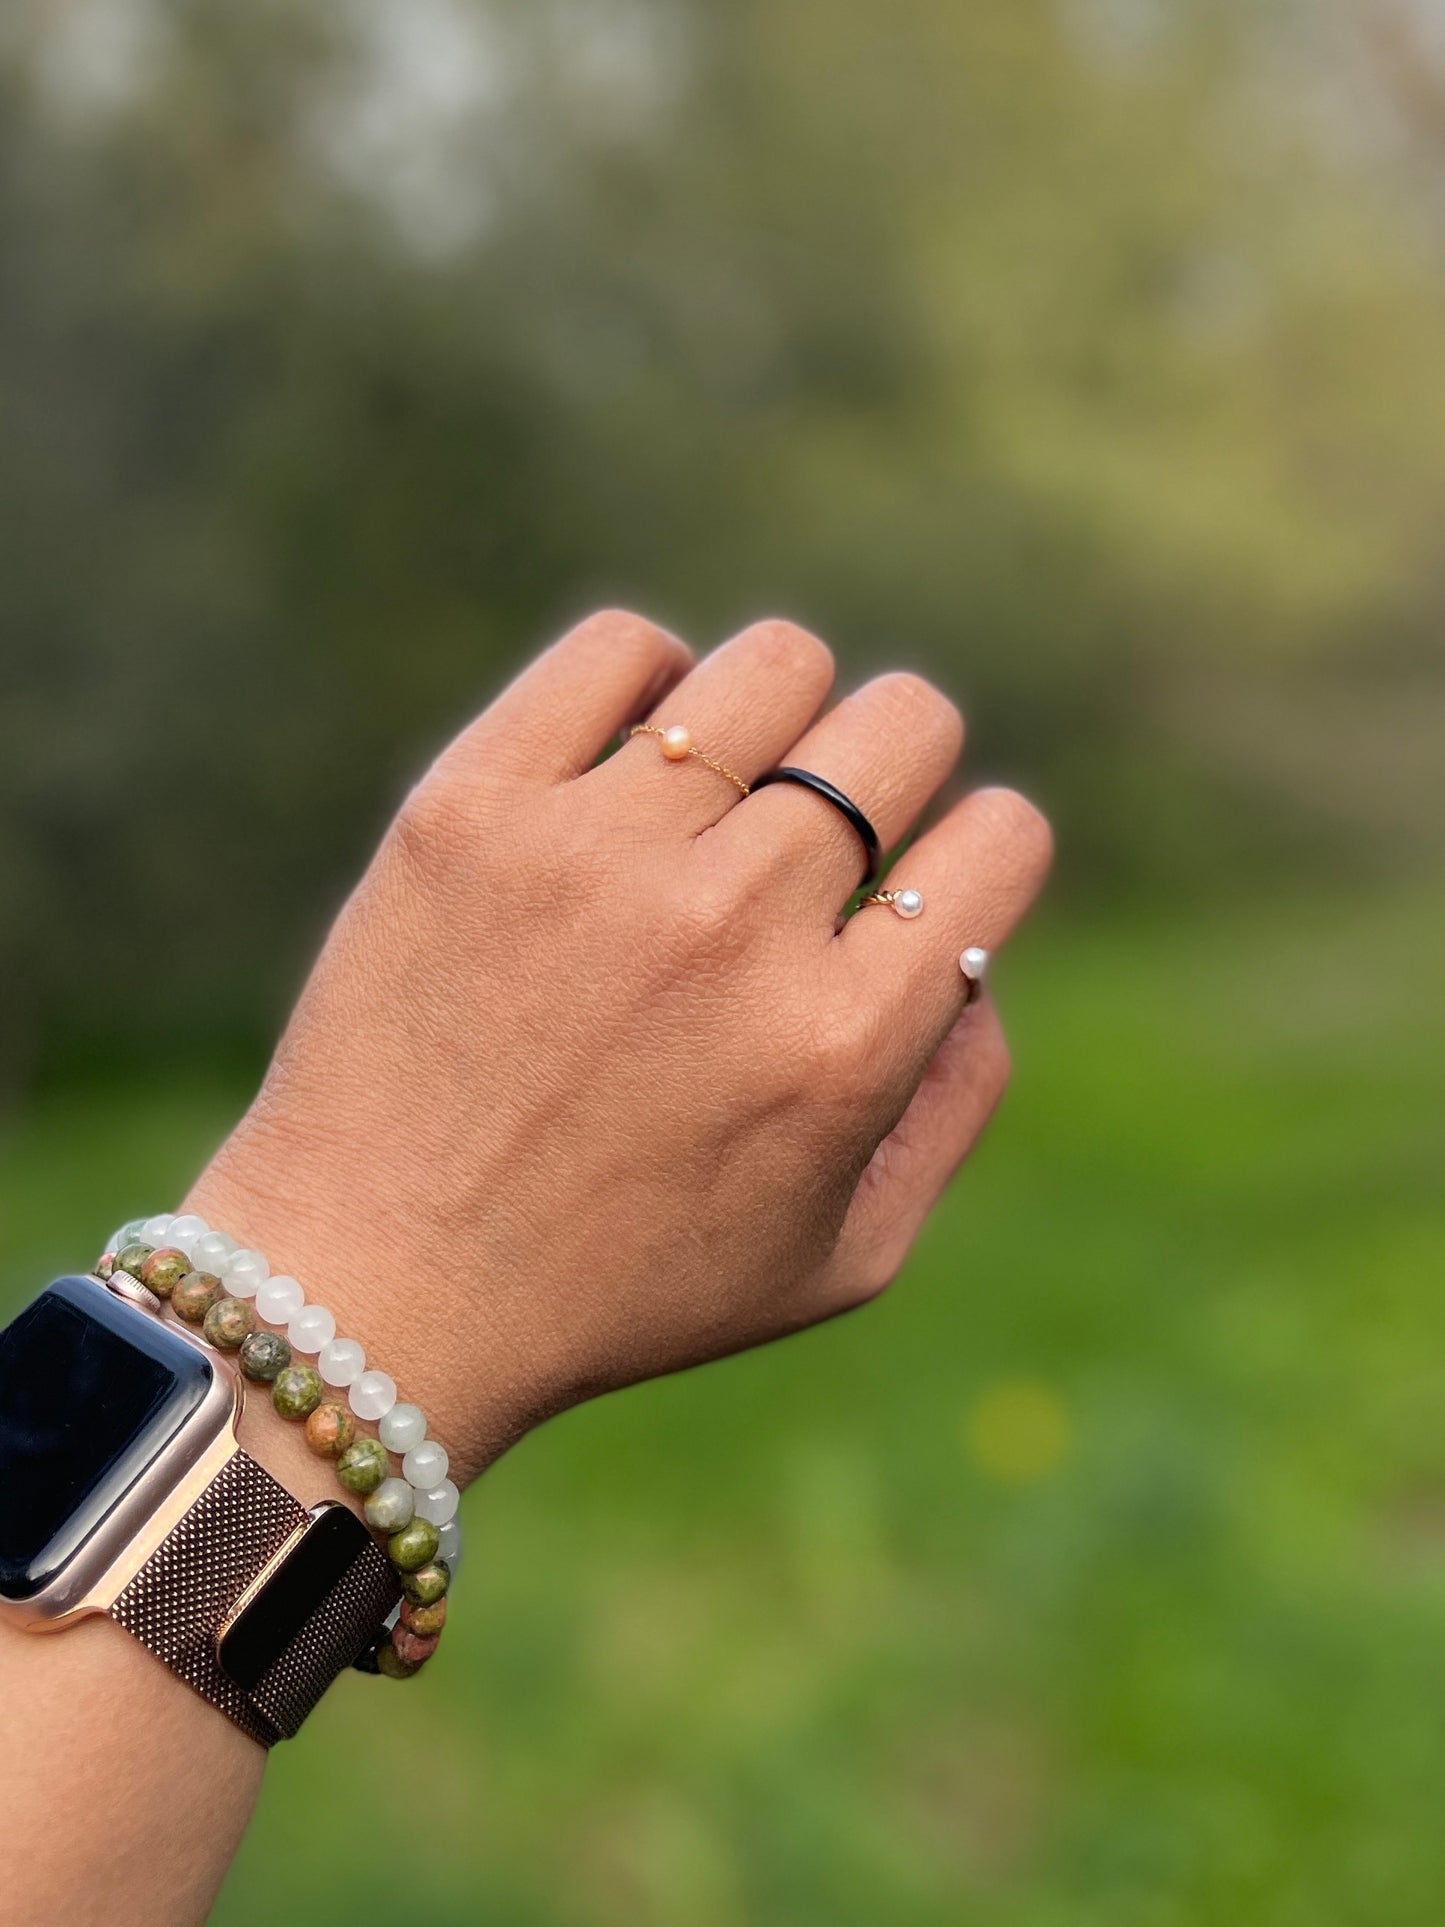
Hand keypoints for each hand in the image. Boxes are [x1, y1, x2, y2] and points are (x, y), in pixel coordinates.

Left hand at [188, 612, 1051, 1483]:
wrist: (375, 1288)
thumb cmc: (622, 1288)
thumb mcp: (843, 1257)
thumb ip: (955, 1101)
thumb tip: (974, 950)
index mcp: (839, 1042)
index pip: (1002, 836)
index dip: (982, 852)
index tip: (920, 884)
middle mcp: (731, 929)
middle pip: (902, 722)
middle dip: (898, 768)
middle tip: (826, 834)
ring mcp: (594, 856)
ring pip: (773, 664)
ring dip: (781, 717)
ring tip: (726, 793)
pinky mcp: (471, 808)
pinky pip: (617, 647)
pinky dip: (649, 681)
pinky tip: (629, 764)